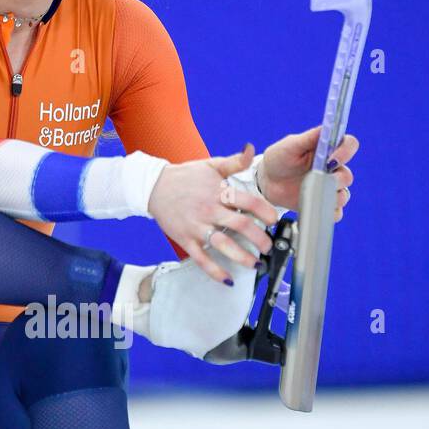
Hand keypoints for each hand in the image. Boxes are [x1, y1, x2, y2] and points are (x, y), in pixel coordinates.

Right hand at [147, 144, 280, 281]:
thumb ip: (234, 161)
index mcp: (219, 192)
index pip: (248, 201)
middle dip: (259, 238)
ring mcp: (197, 227)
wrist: (154, 187)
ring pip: (223, 245)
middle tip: (268, 246)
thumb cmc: (184, 177)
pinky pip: (202, 259)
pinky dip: (215, 271)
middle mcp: (210, 210)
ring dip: (242, 257)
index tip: (274, 219)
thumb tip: (251, 149)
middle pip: (240, 225)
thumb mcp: (211, 165)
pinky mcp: (186, 239)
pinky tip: (227, 279)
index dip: (265, 211)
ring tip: (255, 264)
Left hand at [258, 126, 358, 221]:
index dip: (346, 151)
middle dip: (335, 179)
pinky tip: (314, 207)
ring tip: (312, 194)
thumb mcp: (291, 144)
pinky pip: (335, 213)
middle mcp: (333, 169)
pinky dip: (327, 213)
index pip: (350, 145)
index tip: (332, 159)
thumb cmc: (280, 158)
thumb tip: (327, 127)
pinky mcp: (323, 205)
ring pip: (343, 196)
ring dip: (331, 197)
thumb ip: (310, 137)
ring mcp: (329, 188)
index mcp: (329, 150)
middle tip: (317, 179)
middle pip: (347, 176)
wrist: (267, 181)